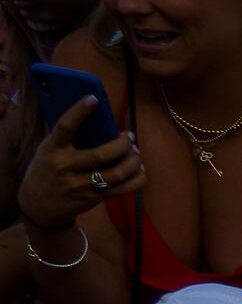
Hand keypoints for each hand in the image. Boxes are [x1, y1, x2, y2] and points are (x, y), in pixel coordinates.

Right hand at [17, 96, 140, 236]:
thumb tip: (93, 116)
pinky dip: (137, 178)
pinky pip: (124, 189)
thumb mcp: (48, 150)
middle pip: (101, 154)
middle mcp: (66, 167)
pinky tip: (139, 169)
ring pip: (116, 173)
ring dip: (133, 161)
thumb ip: (66, 137)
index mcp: (52, 149)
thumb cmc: (47, 170)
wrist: (39, 204)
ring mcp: (81, 185)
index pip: (65, 127)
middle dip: (121, 144)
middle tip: (129, 136)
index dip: (79, 111)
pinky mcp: (94, 198)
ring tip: (136, 152)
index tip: (94, 98)